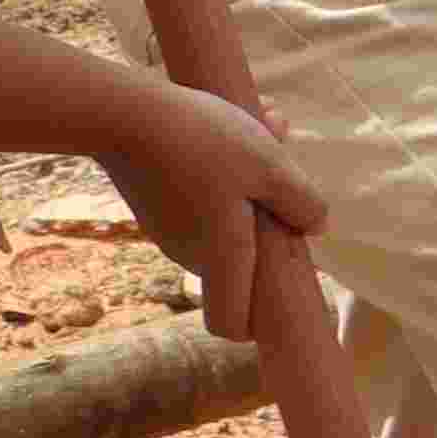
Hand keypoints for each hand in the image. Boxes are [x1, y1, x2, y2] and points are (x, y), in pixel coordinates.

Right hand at [102, 89, 327, 345]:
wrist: (120, 113)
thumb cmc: (204, 143)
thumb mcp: (271, 167)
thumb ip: (301, 203)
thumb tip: (316, 227)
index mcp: (220, 258)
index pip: (229, 324)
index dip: (254, 323)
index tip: (279, 292)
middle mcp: (188, 253)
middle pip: (238, 257)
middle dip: (269, 216)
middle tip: (283, 165)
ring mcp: (166, 227)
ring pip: (223, 214)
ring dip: (250, 178)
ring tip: (267, 123)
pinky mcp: (153, 198)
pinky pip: (200, 190)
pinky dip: (221, 163)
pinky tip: (231, 117)